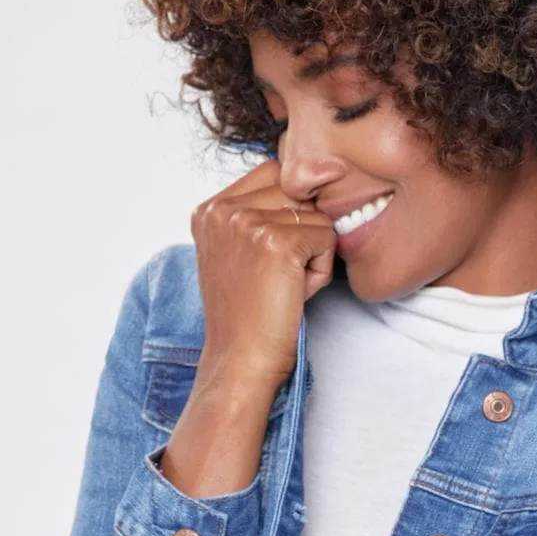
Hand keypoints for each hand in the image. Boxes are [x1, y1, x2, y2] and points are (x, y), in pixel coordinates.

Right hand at [190, 159, 336, 387]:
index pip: (273, 174)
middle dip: (302, 232)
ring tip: (285, 284)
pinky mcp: (276, 242)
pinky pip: (328, 236)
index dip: (290, 211)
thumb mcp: (237, 254)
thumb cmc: (247, 316)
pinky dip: (322, 269)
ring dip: (313, 252)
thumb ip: (256, 216)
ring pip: (316, 215)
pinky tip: (296, 292)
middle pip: (297, 191)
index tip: (275, 256)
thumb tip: (308, 185)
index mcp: (208, 209)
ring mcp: (247, 222)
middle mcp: (222, 209)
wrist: (240, 360)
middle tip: (278, 275)